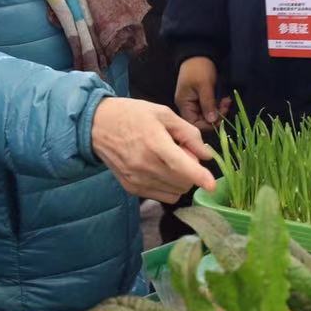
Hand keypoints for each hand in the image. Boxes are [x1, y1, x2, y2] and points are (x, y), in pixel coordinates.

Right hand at [92, 97, 216, 203]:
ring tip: (168, 162)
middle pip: (183, 182)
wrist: (97, 126)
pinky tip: (160, 170)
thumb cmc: (132, 115)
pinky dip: (168, 187)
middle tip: (182, 154)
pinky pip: (162, 196)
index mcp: (154, 143)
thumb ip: (188, 133)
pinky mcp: (131, 188)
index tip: (212, 185)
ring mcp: (137, 180)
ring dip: (180, 181)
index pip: (182, 167)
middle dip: (191, 171)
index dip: (200, 177)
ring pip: (175, 193)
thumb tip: (207, 155)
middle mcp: (145, 165)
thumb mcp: (163, 113)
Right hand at [174, 57, 232, 130]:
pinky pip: (210, 108)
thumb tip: (212, 121)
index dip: (208, 124)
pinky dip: (218, 106)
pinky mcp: (201, 99)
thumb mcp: (205, 85)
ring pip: (208, 115)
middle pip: (202, 121)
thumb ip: (208, 104)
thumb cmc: (199, 68)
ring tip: (227, 101)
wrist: (199, 54)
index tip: (220, 118)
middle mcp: (187, 106)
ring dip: (219, 110)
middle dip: (216, 116)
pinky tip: (225, 99)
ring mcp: (194, 103)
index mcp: (184, 104)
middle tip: (226, 105)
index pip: (194, 123)